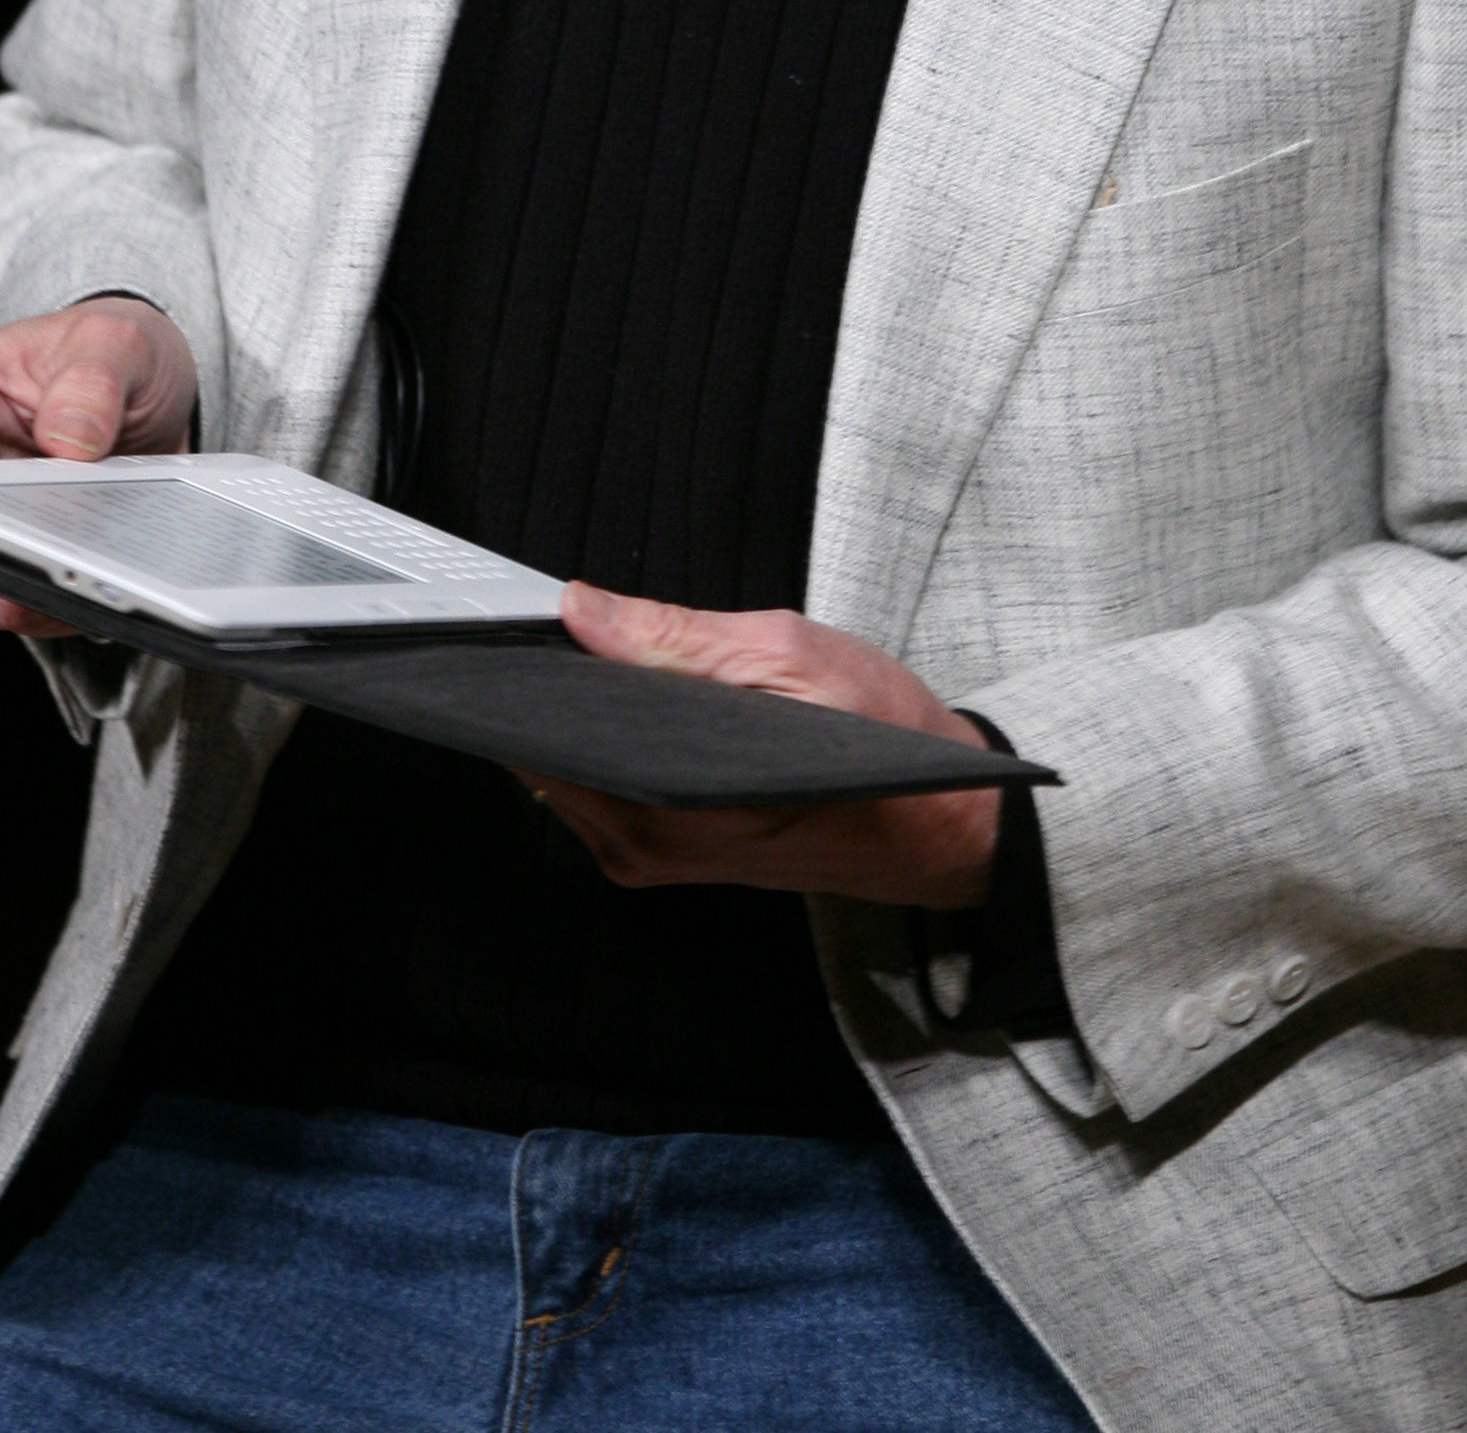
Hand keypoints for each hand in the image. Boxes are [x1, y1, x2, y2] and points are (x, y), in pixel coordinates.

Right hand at [0, 296, 197, 635]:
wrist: (135, 385)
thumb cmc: (100, 352)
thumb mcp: (114, 342)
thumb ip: (92, 380)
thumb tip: (68, 438)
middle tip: (49, 577)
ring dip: (27, 591)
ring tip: (89, 589)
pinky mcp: (1, 555)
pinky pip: (14, 599)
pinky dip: (54, 605)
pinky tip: (98, 595)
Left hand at [531, 583, 1001, 908]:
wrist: (937, 822)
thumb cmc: (881, 746)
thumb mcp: (790, 658)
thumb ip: (675, 636)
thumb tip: (582, 609)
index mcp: (669, 803)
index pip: (550, 731)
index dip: (533, 665)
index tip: (529, 614)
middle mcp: (645, 845)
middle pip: (548, 749)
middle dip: (556, 682)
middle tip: (578, 617)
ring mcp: (648, 857)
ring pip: (570, 765)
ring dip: (584, 707)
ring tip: (617, 651)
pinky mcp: (660, 853)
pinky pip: (600, 783)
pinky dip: (608, 734)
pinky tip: (641, 699)